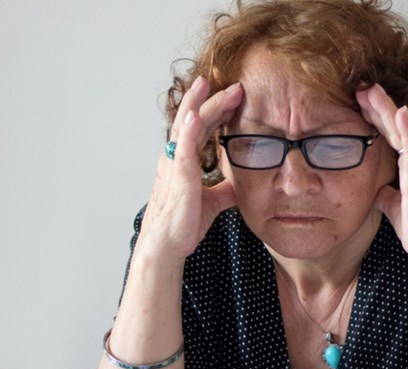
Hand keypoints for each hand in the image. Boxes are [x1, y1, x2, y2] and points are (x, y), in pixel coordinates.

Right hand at [137, 76, 243, 258]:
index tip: (234, 96)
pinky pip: (182, 148)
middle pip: (193, 118)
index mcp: (183, 160)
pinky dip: (189, 130)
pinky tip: (196, 115)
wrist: (167, 245)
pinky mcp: (177, 177)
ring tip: (211, 84)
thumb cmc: (183, 224)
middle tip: (233, 83)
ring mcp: (174, 164)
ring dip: (201, 104)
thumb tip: (240, 186)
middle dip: (212, 99)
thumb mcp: (212, 202)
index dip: (216, 110)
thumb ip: (225, 190)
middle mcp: (175, 157)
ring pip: (187, 125)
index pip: (201, 127)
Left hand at [356, 84, 407, 262]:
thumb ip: (386, 192)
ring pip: (402, 129)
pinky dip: (407, 129)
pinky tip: (399, 112)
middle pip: (396, 123)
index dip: (375, 114)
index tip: (359, 98)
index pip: (392, 132)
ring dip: (386, 108)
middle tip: (360, 84)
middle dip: (377, 103)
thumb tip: (376, 189)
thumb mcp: (394, 204)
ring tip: (370, 90)